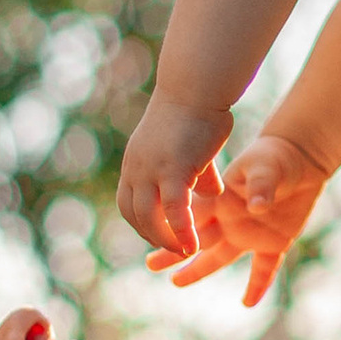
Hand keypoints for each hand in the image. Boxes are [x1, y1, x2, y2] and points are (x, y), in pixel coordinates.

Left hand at [118, 94, 233, 258]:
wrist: (196, 86)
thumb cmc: (200, 111)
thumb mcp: (196, 148)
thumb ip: (200, 173)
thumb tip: (211, 193)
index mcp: (136, 161)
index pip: (129, 202)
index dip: (142, 223)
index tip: (159, 235)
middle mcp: (136, 167)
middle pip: (134, 214)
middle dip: (151, 235)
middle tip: (172, 250)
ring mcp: (150, 169)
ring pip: (150, 217)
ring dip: (165, 239)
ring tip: (185, 253)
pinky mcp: (172, 169)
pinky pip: (174, 209)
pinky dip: (181, 231)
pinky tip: (193, 247)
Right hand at [154, 134, 329, 304]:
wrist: (299, 159)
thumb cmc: (275, 157)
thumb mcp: (266, 166)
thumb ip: (261, 184)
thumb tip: (257, 204)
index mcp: (222, 200)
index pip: (193, 217)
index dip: (177, 230)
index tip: (156, 240)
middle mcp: (229, 220)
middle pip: (197, 241)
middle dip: (173, 252)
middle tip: (150, 265)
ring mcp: (249, 233)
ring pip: (220, 258)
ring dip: (199, 271)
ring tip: (175, 283)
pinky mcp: (275, 242)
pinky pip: (264, 269)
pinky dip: (258, 286)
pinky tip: (248, 303)